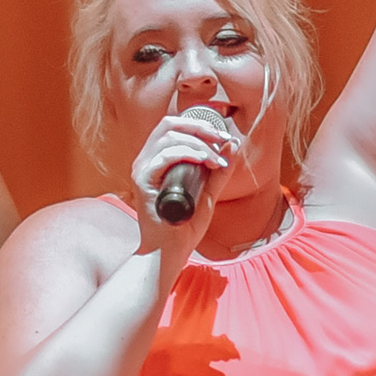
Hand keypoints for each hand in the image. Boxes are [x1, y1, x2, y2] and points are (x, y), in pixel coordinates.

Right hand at [125, 106, 241, 264]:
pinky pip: (164, 157)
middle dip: (200, 127)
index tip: (223, 136)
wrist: (169, 252)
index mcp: (158, 159)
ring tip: (216, 158)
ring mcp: (143, 170)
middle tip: (222, 140)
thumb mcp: (208, 194)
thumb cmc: (183, 227)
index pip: (173, 125)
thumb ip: (218, 173)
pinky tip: (204, 161)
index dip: (199, 123)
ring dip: (198, 143)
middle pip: (170, 124)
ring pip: (169, 137)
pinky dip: (187, 153)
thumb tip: (232, 146)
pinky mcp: (143, 182)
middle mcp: (147, 160)